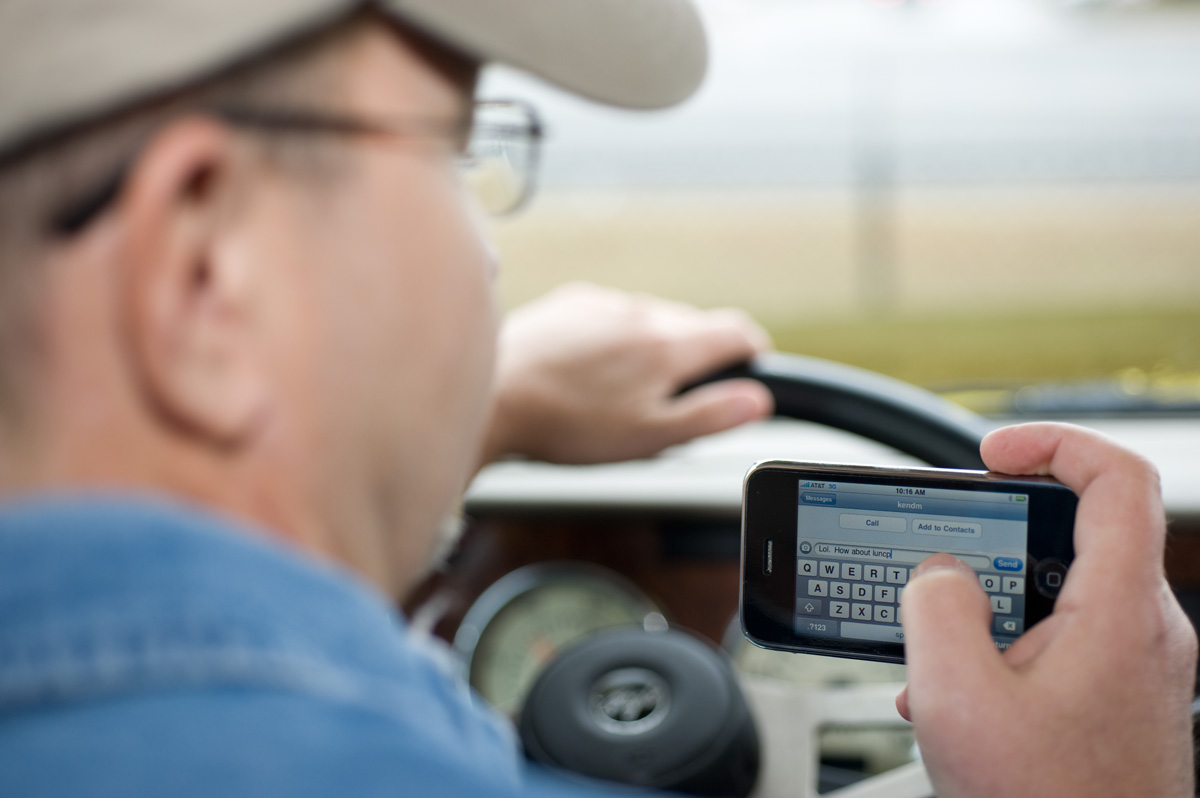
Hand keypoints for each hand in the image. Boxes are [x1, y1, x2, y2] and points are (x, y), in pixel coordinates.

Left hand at [479, 283, 773, 466]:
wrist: (496, 397)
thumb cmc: (570, 426)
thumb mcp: (650, 436)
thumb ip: (710, 415)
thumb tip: (758, 400)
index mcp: (669, 347)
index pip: (736, 331)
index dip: (753, 349)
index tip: (753, 362)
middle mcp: (641, 313)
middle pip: (693, 324)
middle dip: (700, 353)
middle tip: (680, 396)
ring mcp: (604, 303)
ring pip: (650, 317)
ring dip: (654, 343)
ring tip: (627, 389)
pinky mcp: (570, 302)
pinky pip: (611, 313)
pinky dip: (615, 335)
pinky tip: (592, 369)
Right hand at [896, 423, 1196, 796]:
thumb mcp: (958, 699)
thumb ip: (937, 608)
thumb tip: (941, 574)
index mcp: (1121, 614)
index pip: (1116, 478)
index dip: (1051, 444)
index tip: (992, 453)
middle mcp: (1142, 632)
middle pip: (1080, 528)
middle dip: (998, 532)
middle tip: (947, 548)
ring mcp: (1134, 666)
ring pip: (1060, 588)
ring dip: (992, 599)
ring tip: (941, 639)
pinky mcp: (1115, 697)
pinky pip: (1059, 637)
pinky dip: (1004, 641)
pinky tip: (960, 688)